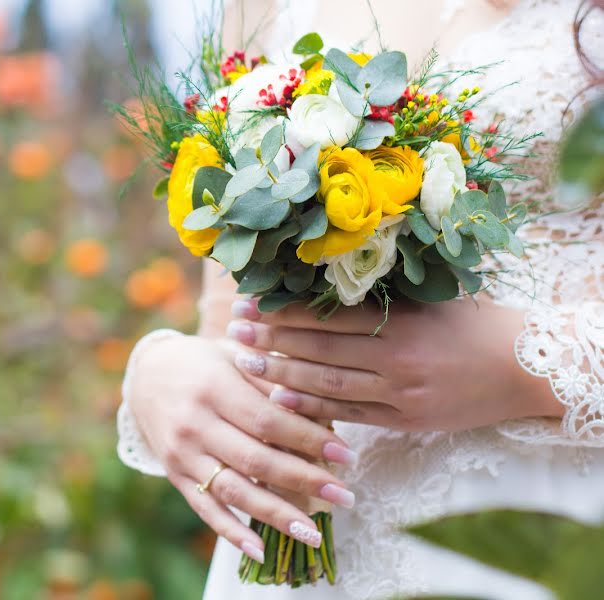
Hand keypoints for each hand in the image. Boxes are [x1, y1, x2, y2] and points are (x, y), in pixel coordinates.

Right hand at [127, 334, 357, 562]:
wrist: (148, 374)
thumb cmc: (204, 363)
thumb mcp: (235, 356)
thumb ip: (272, 382)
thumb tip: (318, 409)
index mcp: (213, 387)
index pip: (268, 420)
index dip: (309, 440)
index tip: (346, 456)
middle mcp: (194, 423)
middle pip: (256, 459)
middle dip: (305, 481)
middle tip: (344, 496)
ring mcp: (182, 454)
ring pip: (234, 491)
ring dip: (276, 515)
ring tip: (314, 533)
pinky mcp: (175, 476)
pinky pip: (205, 509)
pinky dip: (232, 533)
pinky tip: (260, 551)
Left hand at [227, 297, 562, 431]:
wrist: (524, 367)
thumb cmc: (473, 322)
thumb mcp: (430, 296)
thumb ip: (382, 292)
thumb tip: (322, 277)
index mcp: (401, 321)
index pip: (326, 317)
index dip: (283, 312)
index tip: (249, 303)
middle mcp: (396, 359)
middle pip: (319, 350)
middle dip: (271, 340)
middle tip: (233, 330)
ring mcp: (400, 394)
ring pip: (328, 384)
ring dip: (281, 374)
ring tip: (245, 363)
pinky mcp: (406, 420)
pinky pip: (350, 414)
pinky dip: (313, 407)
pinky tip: (280, 399)